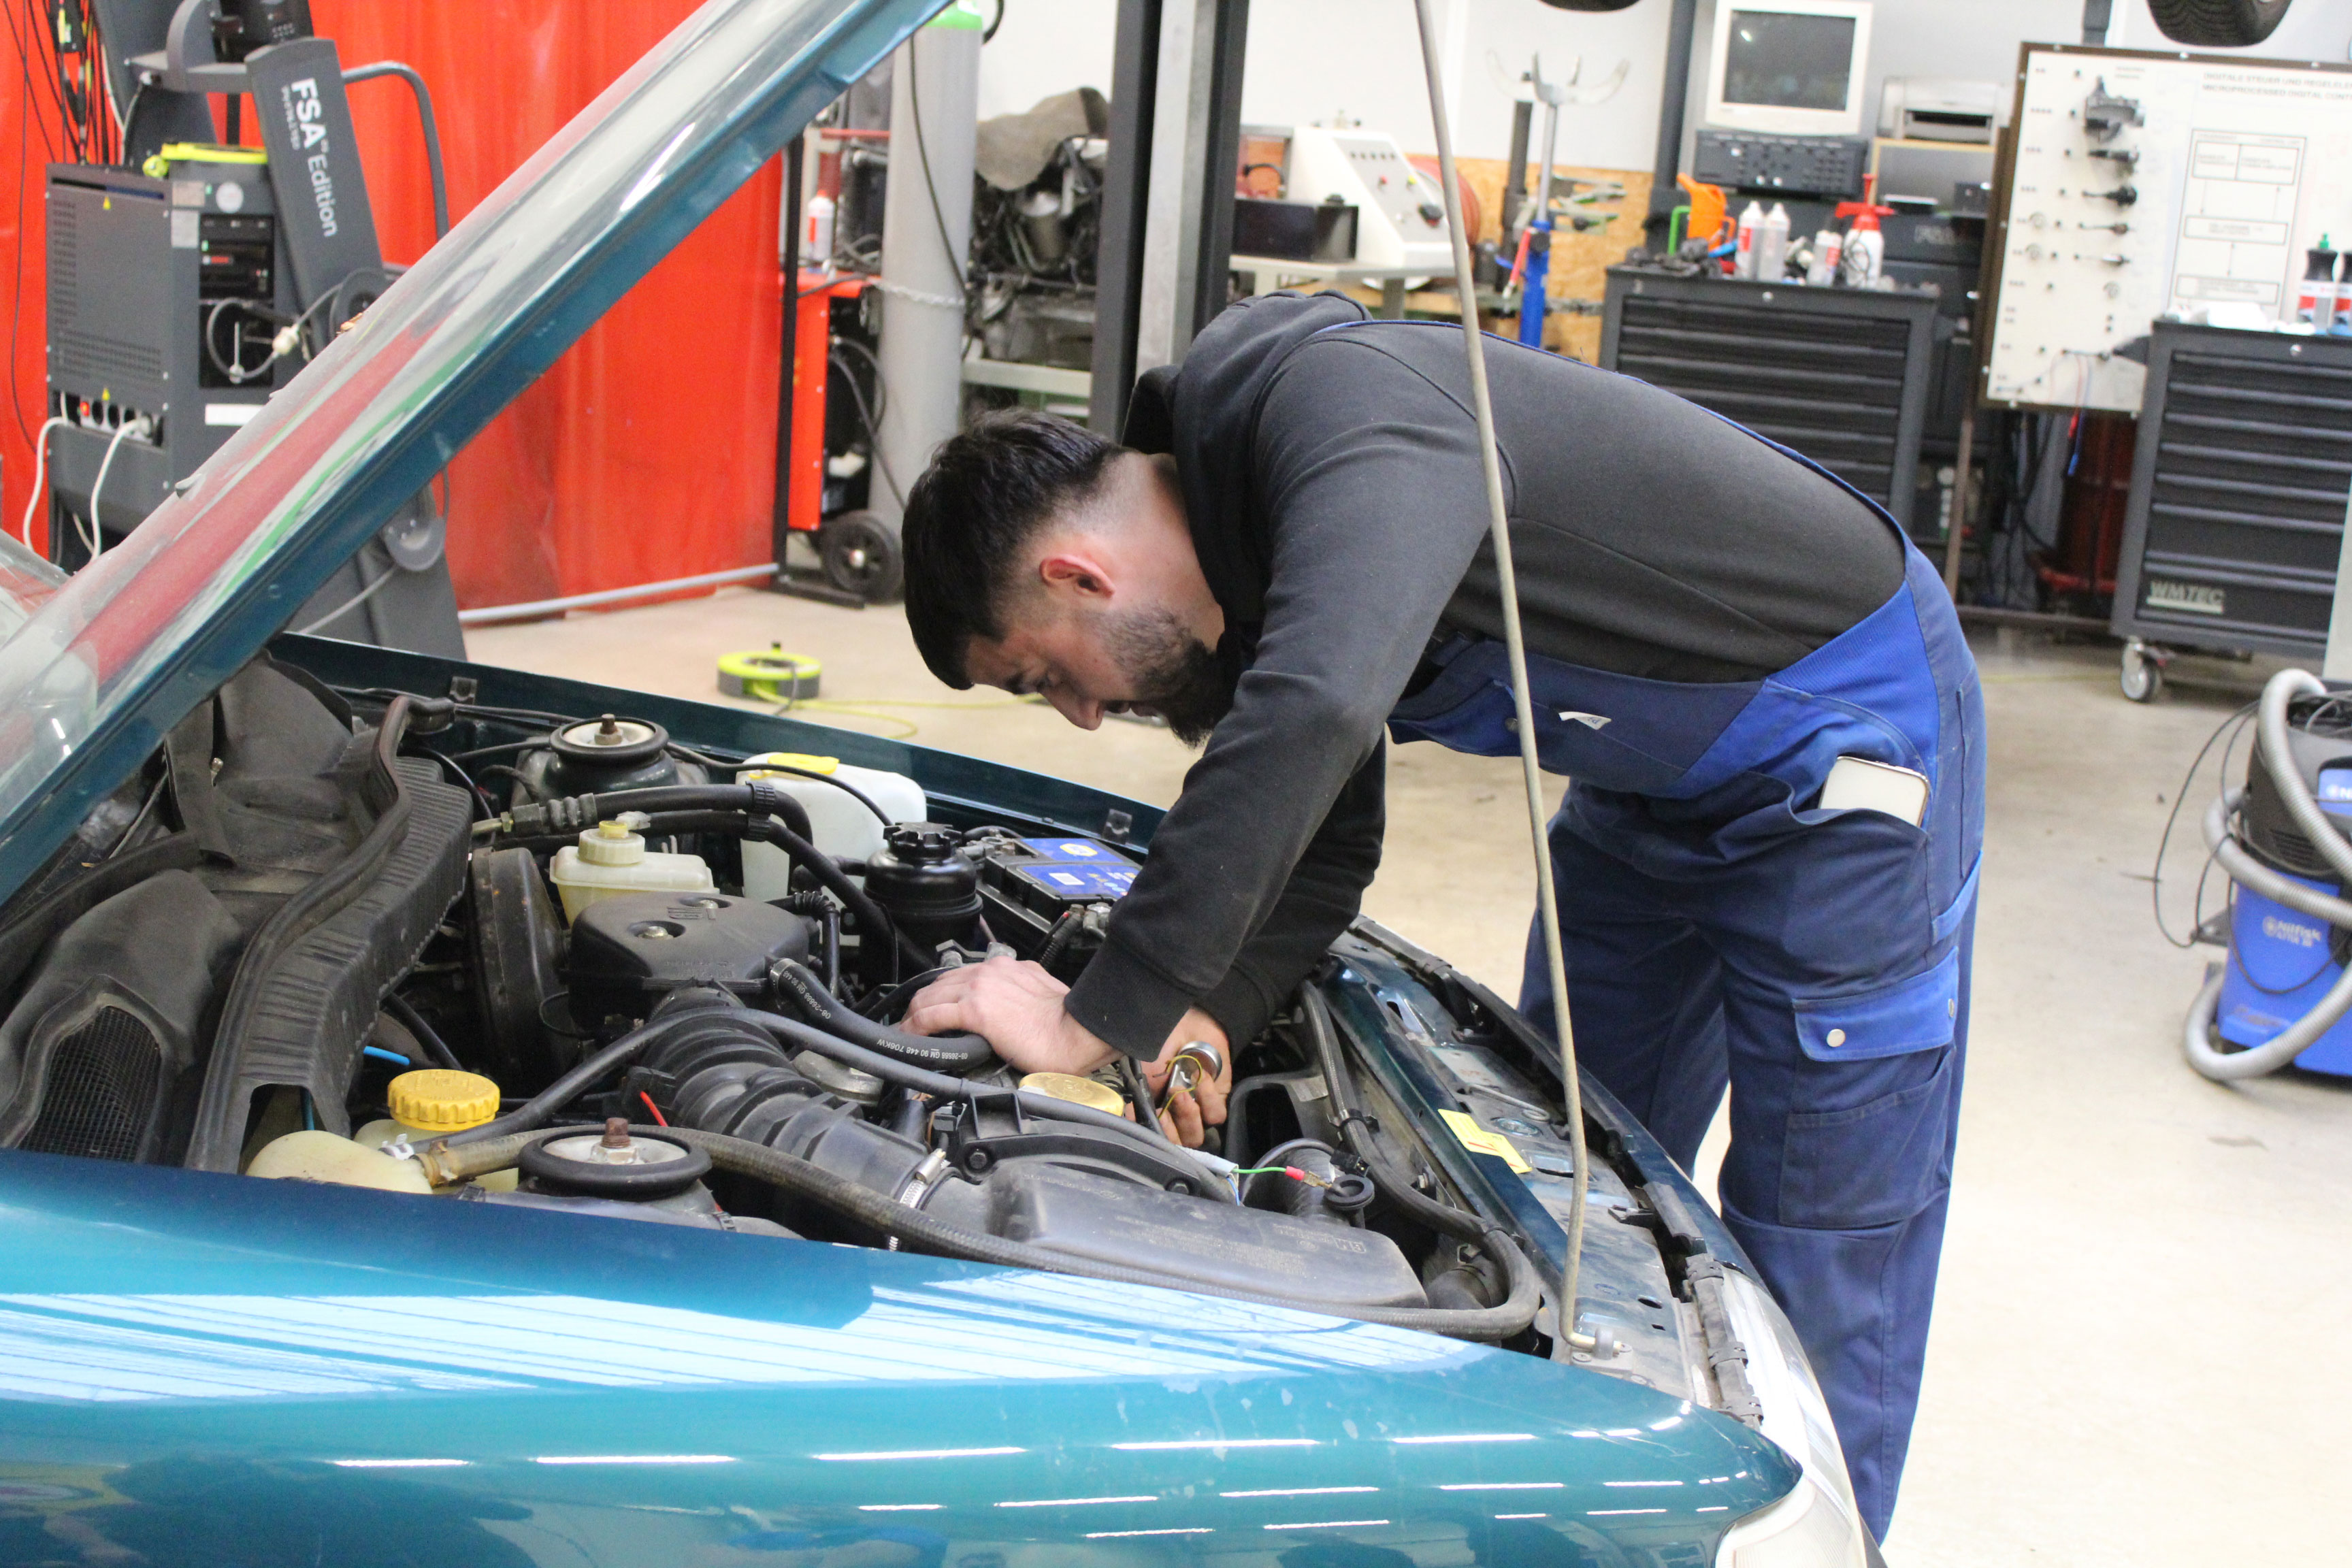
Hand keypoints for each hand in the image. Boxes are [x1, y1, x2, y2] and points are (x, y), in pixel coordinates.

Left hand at [900, 957, 1114, 1075]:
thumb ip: (1021, 996)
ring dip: (914, 1015)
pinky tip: (911, 1037)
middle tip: (913, 1023)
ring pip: (931, 996)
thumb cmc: (1068, 1023)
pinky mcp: (975, 1010)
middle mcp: (991, 971)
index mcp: (1008, 967)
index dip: (943, 992)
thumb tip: (1012, 1015)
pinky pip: (932, 1016)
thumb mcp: (1042, 996)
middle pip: (941, 983)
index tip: (936, 1008)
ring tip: (907, 1032)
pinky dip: (915, 1027)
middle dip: (922, 1003)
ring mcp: (981, 988)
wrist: (1078, 1032)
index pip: (963, 975)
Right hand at [1141, 1008, 1231, 1148]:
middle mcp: (1176, 1117)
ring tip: (1184, 1087)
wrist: (1189, 1025)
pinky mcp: (1218, 1100)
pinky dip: (1208, 1097)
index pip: (1160, 1141)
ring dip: (1190, 1113)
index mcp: (1157, 1113)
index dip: (1161, 1136)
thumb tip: (1132, 1124)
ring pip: (1197, 1136)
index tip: (1159, 1116)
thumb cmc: (1162, 1047)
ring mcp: (1198, 1110)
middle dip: (1176, 1125)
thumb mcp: (1144, 1075)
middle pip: (1180, 1144)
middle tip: (1174, 1096)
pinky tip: (1201, 1077)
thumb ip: (1139, 1104)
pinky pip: (1215, 1115)